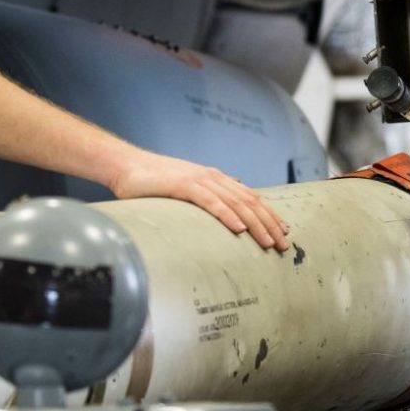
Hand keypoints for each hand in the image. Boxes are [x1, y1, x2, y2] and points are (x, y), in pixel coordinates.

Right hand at [108, 150, 290, 250]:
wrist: (125, 166)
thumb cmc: (152, 181)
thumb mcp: (185, 187)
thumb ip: (205, 195)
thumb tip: (224, 204)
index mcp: (215, 178)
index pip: (250, 198)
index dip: (269, 214)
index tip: (284, 231)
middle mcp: (212, 177)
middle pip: (249, 202)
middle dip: (269, 224)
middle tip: (284, 244)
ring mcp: (199, 180)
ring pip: (236, 203)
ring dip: (255, 223)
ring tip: (269, 241)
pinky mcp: (183, 186)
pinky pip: (211, 202)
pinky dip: (227, 215)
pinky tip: (239, 228)